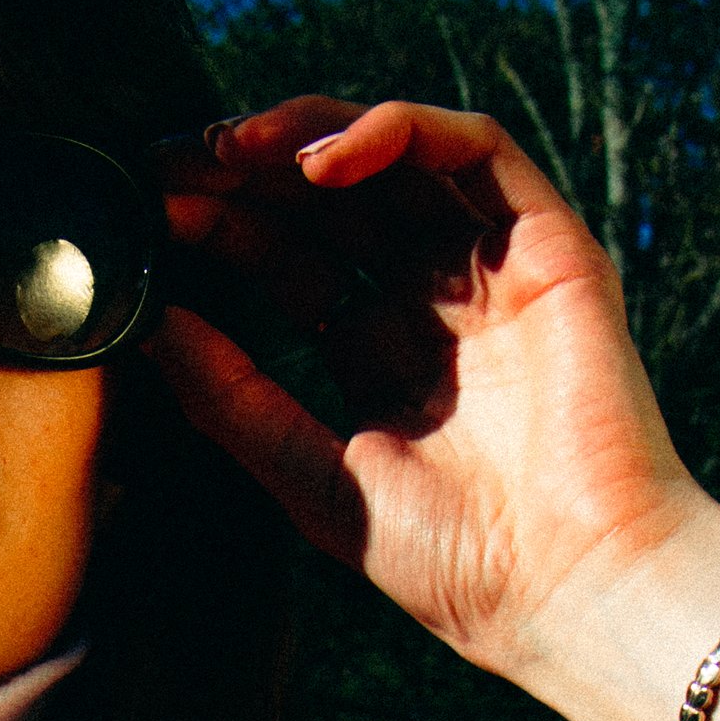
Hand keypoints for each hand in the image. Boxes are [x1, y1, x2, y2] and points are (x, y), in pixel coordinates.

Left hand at [150, 99, 719, 720]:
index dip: (225, 228)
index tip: (152, 212)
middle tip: (175, 158)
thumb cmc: (457, 565)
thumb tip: (150, 325)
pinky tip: (325, 159)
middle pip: (335, 203)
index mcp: (386, 358)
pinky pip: (477, 150)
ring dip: (310, 134)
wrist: (570, 589)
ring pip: (398, 159)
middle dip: (252, 170)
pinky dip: (400, 131)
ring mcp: (496, 270)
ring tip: (232, 147)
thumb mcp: (311, 479)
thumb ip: (233, 401)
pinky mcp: (552, 246)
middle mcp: (440, 303)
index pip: (294, 263)